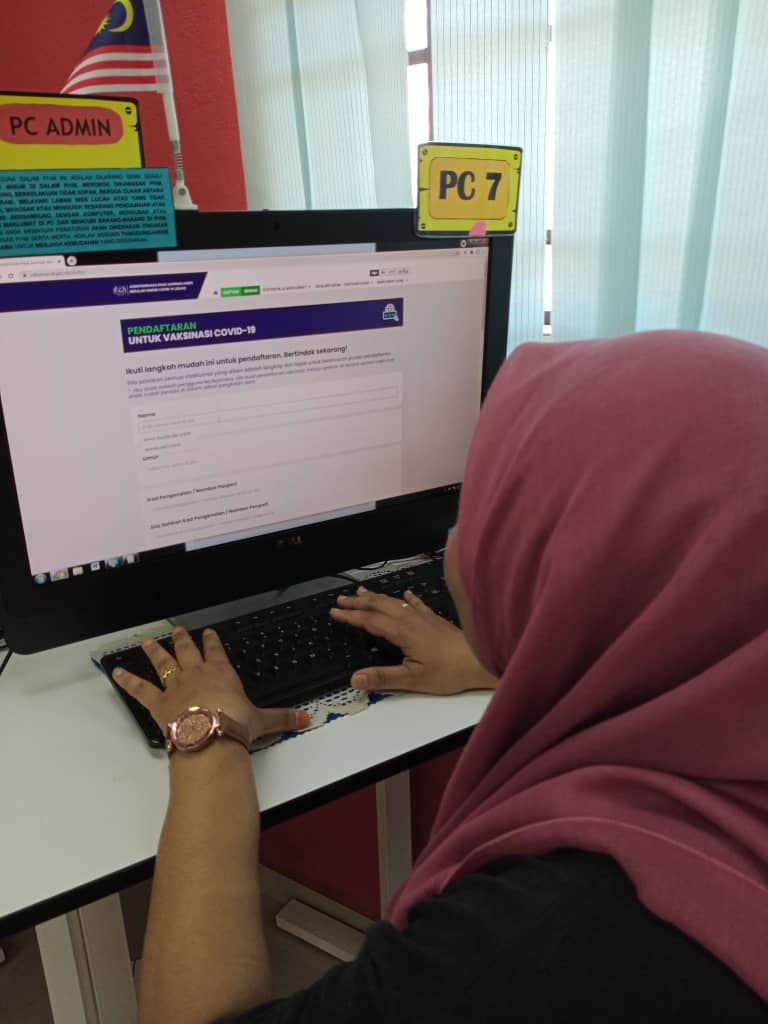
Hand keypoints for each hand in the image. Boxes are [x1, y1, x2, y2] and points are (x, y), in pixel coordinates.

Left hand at [112, 625, 308, 747]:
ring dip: (155, 651)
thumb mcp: (263, 721)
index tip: (209, 633)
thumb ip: (282, 718)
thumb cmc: (234, 725)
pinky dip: (127, 680)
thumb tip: (305, 719)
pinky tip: (115, 672)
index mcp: (222, 673)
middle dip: (182, 639)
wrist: (211, 736)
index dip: (212, 641)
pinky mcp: (158, 702)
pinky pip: (140, 688)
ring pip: (163, 663)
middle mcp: (197, 674)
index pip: (216, 651)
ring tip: (147, 641)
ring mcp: (175, 686)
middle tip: (178, 629)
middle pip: (187, 651)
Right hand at [330, 587, 495, 694]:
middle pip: (380, 606)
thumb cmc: (449, 671)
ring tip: (361, 592)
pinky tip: (406, 593)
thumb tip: (355, 679)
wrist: (480, 661)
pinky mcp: (436, 620)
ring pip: (395, 601)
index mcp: (403, 632)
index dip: (351, 616)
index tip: (335, 613)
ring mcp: (425, 618)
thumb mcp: (412, 680)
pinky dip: (408, 597)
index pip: (370, 621)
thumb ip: (383, 678)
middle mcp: (412, 620)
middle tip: (341, 600)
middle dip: (359, 602)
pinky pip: (417, 604)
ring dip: (376, 597)